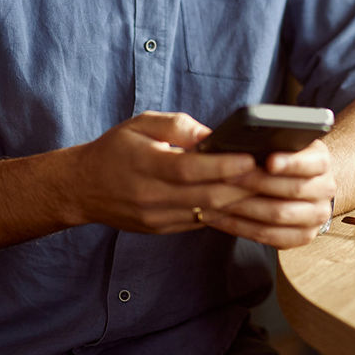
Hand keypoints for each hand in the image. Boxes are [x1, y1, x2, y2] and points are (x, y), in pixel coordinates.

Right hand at [73, 111, 258, 234]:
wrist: (82, 187)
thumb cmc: (115, 149)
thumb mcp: (140, 124)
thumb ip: (177, 126)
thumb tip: (213, 135)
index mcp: (146, 166)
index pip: (190, 169)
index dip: (223, 166)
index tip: (251, 157)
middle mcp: (152, 197)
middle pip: (206, 195)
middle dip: (243, 186)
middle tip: (273, 174)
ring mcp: (157, 218)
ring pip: (207, 213)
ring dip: (239, 202)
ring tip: (266, 188)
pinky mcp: (161, 229)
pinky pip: (199, 222)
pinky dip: (223, 212)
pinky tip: (243, 202)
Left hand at [200, 139, 335, 249]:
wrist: (302, 183)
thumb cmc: (283, 158)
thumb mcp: (285, 143)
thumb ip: (274, 140)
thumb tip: (245, 141)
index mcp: (322, 162)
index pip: (312, 162)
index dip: (291, 163)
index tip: (269, 160)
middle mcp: (326, 189)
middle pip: (293, 189)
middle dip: (256, 182)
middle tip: (226, 177)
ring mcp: (316, 216)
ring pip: (279, 215)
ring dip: (245, 207)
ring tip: (217, 198)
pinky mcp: (303, 236)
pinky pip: (270, 236)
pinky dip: (242, 227)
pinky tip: (221, 217)